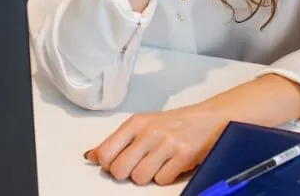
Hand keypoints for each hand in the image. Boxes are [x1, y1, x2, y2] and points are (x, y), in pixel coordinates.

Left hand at [84, 105, 226, 185]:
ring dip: (147, 176)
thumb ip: (118, 140)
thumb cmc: (172, 123)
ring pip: (139, 178)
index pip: (105, 152)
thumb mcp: (143, 124)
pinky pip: (162, 180)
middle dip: (127, 173)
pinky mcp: (183, 156)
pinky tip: (171, 164)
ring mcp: (166, 143)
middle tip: (138, 164)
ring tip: (157, 163)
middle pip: (119, 170)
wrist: (208, 119)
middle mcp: (149, 131)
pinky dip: (165, 177)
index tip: (115, 163)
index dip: (108, 164)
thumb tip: (91, 156)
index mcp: (136, 122)